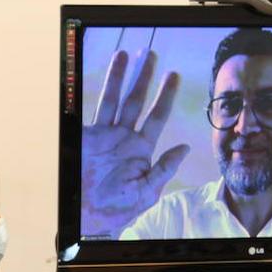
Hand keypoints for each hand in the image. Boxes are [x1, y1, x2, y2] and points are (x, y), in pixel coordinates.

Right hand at [81, 48, 189, 234]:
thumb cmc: (117, 209)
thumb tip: (184, 148)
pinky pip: (95, 109)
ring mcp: (105, 135)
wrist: (87, 217)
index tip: (174, 76)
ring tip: (127, 55)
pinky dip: (100, 92)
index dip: (166, 96)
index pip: (156, 117)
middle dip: (144, 78)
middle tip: (152, 55)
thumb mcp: (148, 192)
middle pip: (137, 101)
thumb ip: (165, 168)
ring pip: (116, 99)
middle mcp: (124, 138)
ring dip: (121, 77)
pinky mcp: (88, 136)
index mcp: (141, 150)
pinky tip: (103, 80)